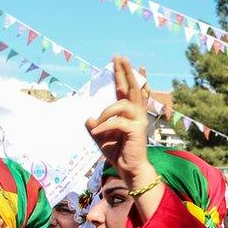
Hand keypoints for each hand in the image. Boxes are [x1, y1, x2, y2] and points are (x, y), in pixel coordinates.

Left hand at [85, 56, 153, 187]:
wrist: (129, 170)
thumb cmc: (118, 153)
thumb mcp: (101, 138)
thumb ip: (95, 127)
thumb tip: (88, 118)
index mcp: (129, 113)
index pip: (128, 89)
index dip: (127, 74)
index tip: (125, 61)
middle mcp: (137, 113)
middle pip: (132, 88)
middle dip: (125, 72)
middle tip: (120, 57)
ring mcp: (139, 121)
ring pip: (122, 105)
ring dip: (106, 112)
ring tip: (97, 126)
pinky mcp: (137, 130)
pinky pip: (117, 122)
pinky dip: (104, 126)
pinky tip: (97, 133)